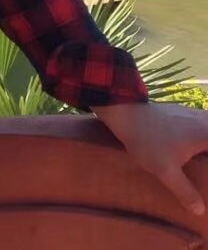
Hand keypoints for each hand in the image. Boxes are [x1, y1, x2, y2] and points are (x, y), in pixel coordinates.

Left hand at [94, 101, 207, 216]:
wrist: (124, 113)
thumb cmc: (147, 142)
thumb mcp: (166, 171)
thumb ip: (185, 191)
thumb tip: (200, 211)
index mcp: (206, 135)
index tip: (204, 169)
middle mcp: (205, 121)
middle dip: (207, 157)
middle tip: (203, 168)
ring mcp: (196, 114)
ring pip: (207, 130)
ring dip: (205, 146)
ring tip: (199, 160)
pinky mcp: (185, 113)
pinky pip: (203, 125)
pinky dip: (202, 136)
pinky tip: (194, 149)